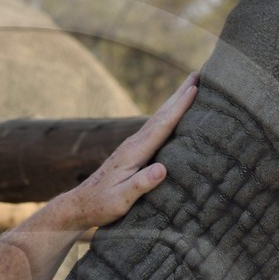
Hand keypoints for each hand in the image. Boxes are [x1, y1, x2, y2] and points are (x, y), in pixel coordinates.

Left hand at [45, 71, 198, 231]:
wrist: (80, 205)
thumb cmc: (101, 206)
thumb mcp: (121, 200)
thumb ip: (140, 185)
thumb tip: (162, 169)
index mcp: (134, 152)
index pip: (161, 126)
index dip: (179, 108)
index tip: (195, 89)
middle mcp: (133, 144)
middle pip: (161, 114)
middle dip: (180, 94)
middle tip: (198, 73)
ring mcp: (133, 146)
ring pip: (158, 118)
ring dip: (175, 100)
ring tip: (191, 85)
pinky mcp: (133, 152)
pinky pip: (155, 128)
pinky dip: (168, 115)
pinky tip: (174, 114)